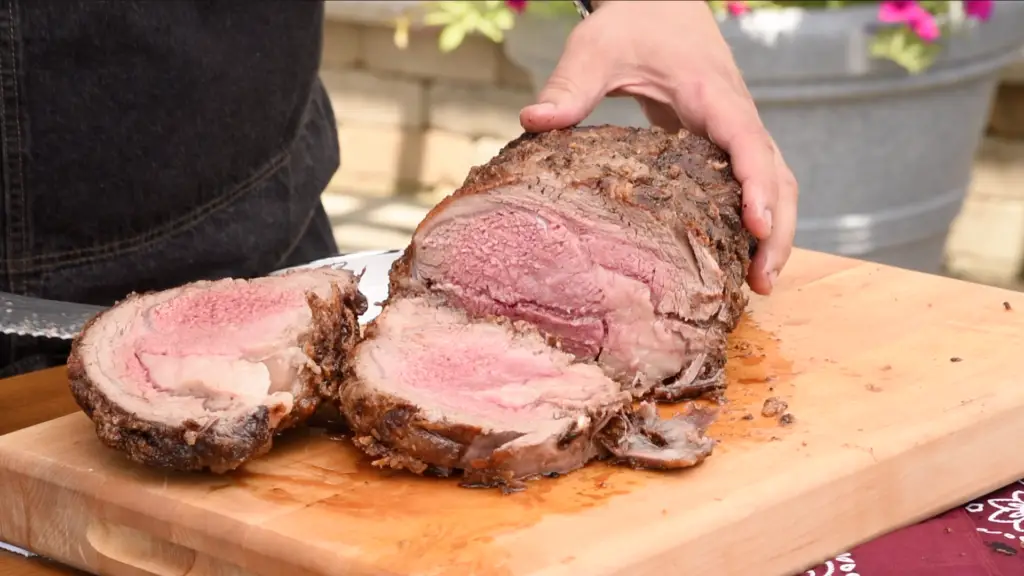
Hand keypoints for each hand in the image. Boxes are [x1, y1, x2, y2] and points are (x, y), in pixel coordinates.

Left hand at [518, 0, 796, 295]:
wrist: (658, 2)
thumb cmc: (632, 23)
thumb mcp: (596, 48)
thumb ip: (570, 86)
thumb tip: (534, 121)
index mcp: (711, 94)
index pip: (747, 142)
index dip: (758, 186)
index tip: (757, 227)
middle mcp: (734, 115)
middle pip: (778, 174)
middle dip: (779, 228)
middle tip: (761, 283)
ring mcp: (733, 130)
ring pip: (775, 180)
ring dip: (776, 230)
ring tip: (758, 284)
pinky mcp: (723, 141)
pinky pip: (752, 182)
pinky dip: (756, 219)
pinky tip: (736, 256)